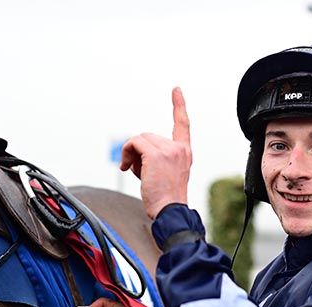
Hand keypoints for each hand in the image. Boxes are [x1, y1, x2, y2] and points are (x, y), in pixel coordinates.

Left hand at [120, 87, 191, 218]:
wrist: (171, 211)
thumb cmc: (167, 199)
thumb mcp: (168, 174)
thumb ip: (157, 157)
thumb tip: (135, 150)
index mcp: (185, 152)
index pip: (183, 124)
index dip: (179, 105)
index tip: (176, 90)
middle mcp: (179, 148)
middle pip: (149, 136)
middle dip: (139, 152)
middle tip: (139, 171)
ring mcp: (168, 150)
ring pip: (139, 139)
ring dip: (132, 154)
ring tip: (135, 172)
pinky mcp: (156, 154)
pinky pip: (134, 143)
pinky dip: (126, 153)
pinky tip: (127, 169)